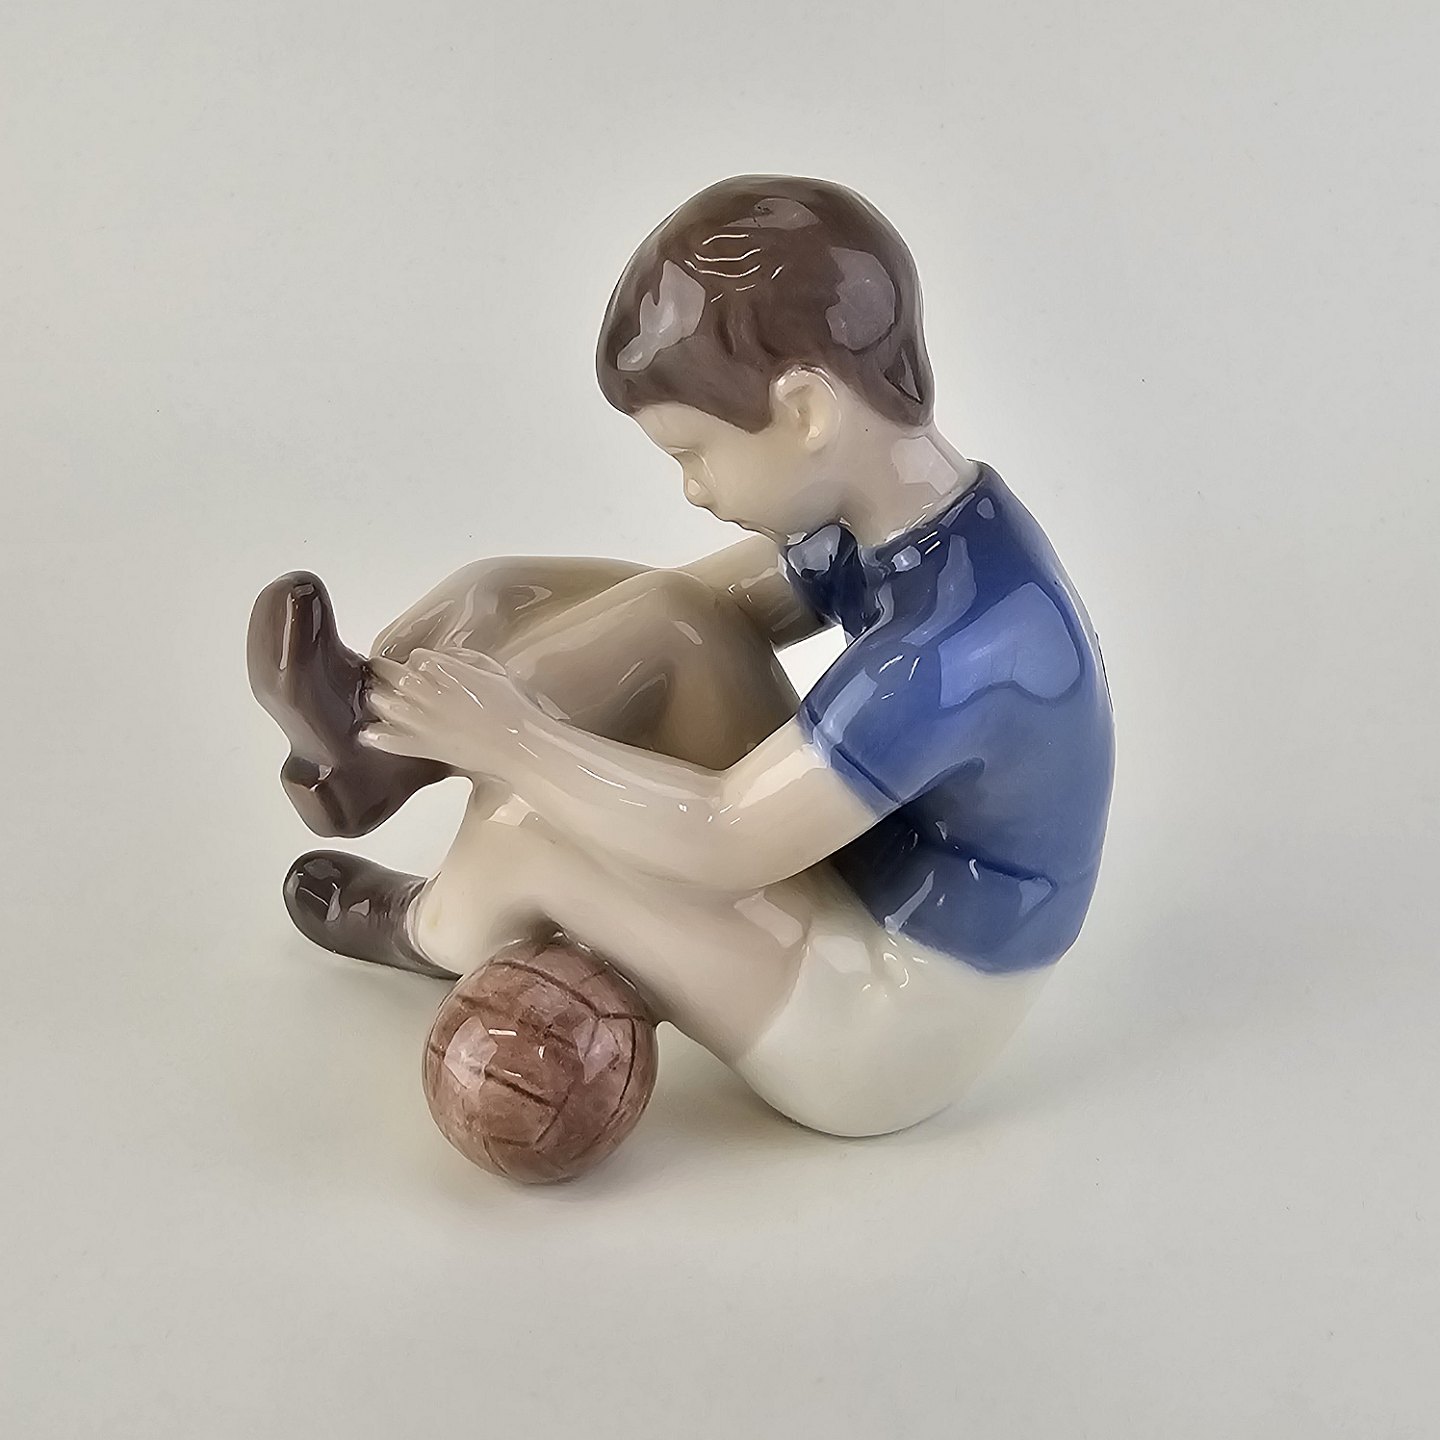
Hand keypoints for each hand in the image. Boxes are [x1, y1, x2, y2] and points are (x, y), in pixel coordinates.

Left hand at [364, 648, 527, 774]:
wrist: (518, 745)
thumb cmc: (512, 709)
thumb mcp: (493, 672)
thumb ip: (465, 661)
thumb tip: (444, 658)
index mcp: (449, 671)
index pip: (418, 657)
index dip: (416, 660)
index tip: (416, 665)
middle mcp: (431, 693)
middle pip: (393, 675)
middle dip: (382, 671)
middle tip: (377, 670)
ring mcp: (425, 721)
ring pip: (386, 704)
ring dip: (377, 699)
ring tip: (375, 697)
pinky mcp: (425, 747)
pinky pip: (393, 741)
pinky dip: (378, 737)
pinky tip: (368, 733)